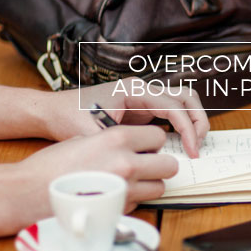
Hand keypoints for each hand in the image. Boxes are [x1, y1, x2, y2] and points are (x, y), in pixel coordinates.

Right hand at [15, 125, 177, 218]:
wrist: (28, 193)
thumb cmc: (51, 165)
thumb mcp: (83, 139)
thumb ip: (112, 142)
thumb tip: (132, 146)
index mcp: (117, 138)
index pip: (159, 136)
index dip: (153, 142)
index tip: (146, 146)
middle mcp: (126, 163)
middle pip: (169, 165)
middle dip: (159, 165)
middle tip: (146, 165)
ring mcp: (125, 190)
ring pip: (160, 188)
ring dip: (150, 184)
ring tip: (130, 182)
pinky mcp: (119, 211)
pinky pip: (141, 203)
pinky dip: (133, 200)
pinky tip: (114, 195)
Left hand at [42, 77, 208, 157]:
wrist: (53, 110)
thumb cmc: (69, 117)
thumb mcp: (92, 135)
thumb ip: (119, 145)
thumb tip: (145, 161)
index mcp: (134, 89)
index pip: (174, 106)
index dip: (188, 129)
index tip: (191, 151)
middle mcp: (143, 89)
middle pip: (186, 97)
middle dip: (198, 121)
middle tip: (198, 147)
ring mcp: (144, 98)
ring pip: (182, 102)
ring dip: (193, 121)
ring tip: (193, 146)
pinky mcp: (142, 109)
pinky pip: (171, 113)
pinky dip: (181, 127)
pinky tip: (178, 146)